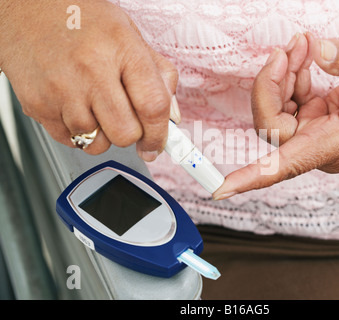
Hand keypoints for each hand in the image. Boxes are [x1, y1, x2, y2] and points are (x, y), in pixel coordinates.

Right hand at [0, 0, 179, 160]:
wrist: (25, 8)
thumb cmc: (80, 20)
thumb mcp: (130, 35)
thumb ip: (158, 75)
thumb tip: (171, 116)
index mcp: (122, 48)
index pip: (153, 106)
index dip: (160, 134)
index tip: (158, 145)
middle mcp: (91, 69)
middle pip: (126, 133)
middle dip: (131, 135)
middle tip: (125, 119)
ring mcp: (62, 90)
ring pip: (97, 144)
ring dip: (103, 135)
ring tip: (96, 106)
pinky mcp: (39, 105)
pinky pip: (70, 141)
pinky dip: (79, 133)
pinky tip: (76, 107)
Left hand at [213, 32, 338, 199]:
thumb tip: (317, 50)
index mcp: (337, 146)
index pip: (285, 166)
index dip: (252, 178)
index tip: (220, 189)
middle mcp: (322, 146)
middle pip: (273, 126)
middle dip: (271, 85)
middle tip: (286, 50)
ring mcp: (318, 133)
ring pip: (278, 111)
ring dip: (282, 76)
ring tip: (300, 45)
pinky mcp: (317, 119)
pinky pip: (291, 101)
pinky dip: (293, 77)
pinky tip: (304, 57)